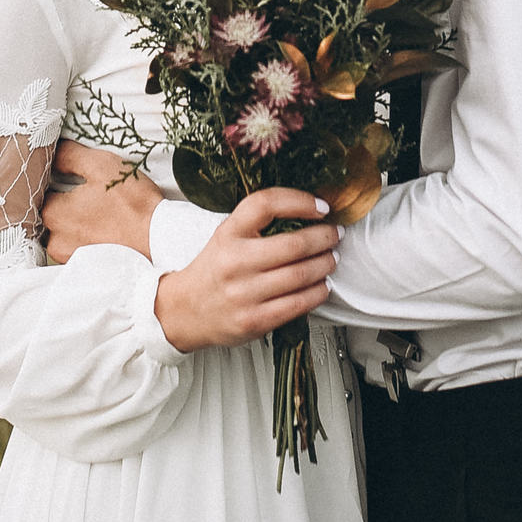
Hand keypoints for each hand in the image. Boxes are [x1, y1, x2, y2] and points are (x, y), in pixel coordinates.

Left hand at [42, 139, 162, 261]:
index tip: (66, 173)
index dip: (50, 178)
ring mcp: (68, 257)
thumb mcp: (102, 166)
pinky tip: (99, 228)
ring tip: (93, 210)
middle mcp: (54, 239)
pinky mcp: (83, 268)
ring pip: (59, 232)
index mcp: (53, 212)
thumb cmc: (131, 203)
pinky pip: (73, 248)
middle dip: (60, 200)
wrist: (160, 241)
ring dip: (70, 221)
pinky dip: (81, 237)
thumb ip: (70, 155)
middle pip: (47, 213)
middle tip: (82, 191)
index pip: (38, 190)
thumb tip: (50, 149)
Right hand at [154, 189, 338, 351]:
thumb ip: (258, 222)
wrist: (186, 310)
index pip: (266, 204)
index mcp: (228, 233)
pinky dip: (318, 293)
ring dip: (325, 265)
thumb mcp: (227, 235)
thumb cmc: (215, 269)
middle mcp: (235, 261)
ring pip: (300, 275)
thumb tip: (309, 211)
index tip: (321, 207)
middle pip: (292, 244)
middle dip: (324, 237)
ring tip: (332, 258)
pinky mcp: (254, 321)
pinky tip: (323, 285)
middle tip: (335, 234)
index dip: (300, 200)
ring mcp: (244, 293)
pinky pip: (297, 305)